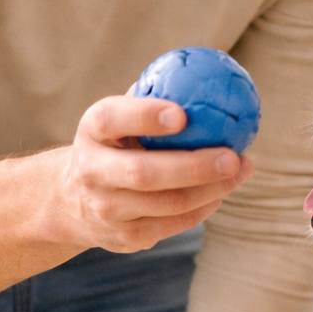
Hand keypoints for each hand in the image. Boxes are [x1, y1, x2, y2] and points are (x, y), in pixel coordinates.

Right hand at [47, 95, 253, 252]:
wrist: (70, 201)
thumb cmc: (113, 144)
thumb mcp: (118, 119)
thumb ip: (151, 98)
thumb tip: (206, 74)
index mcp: (91, 131)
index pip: (112, 119)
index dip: (145, 116)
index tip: (183, 114)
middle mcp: (92, 172)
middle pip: (144, 173)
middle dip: (195, 167)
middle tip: (233, 157)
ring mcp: (107, 210)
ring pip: (168, 204)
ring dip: (212, 189)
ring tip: (242, 170)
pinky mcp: (126, 237)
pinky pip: (175, 223)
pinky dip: (205, 206)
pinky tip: (223, 189)